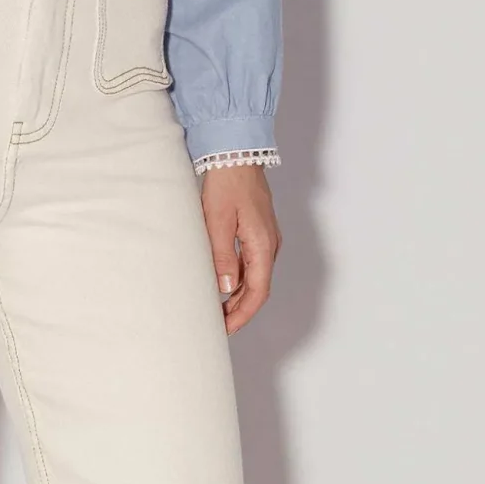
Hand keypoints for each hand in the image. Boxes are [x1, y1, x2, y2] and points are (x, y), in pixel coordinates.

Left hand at [200, 165, 278, 334]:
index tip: (225, 329)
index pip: (257, 292)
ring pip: (255, 277)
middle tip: (216, 324)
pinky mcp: (258, 231)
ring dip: (237, 296)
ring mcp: (266, 238)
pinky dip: (238, 278)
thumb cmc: (226, 184)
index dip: (242, 315)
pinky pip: (251, 263)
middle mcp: (270, 245)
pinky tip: (221, 283)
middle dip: (239, 310)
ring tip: (215, 308)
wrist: (236, 154)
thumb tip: (226, 288)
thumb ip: (222, 257)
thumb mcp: (217, 221)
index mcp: (263, 245)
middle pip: (258, 288)